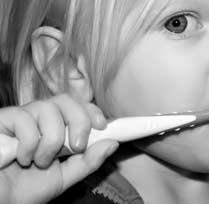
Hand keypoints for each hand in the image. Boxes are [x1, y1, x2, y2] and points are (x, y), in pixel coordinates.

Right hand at [0, 94, 118, 203]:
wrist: (0, 201)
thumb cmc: (26, 188)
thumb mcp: (64, 177)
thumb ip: (88, 161)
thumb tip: (112, 143)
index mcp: (55, 127)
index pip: (77, 106)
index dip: (91, 111)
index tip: (102, 125)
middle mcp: (39, 118)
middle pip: (66, 100)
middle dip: (79, 121)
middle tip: (77, 145)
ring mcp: (21, 117)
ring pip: (48, 108)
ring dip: (51, 139)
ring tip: (41, 161)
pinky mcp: (3, 119)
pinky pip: (24, 118)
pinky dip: (28, 143)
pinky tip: (20, 158)